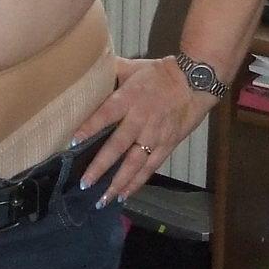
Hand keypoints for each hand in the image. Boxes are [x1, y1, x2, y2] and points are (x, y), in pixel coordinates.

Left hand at [67, 55, 219, 207]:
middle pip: (118, 146)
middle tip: (84, 183)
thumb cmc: (159, 73)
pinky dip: (136, 183)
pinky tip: (123, 195)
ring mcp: (155, 136)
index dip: (90, 127)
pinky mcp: (167, 146)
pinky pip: (150, 168)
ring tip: (101, 200)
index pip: (106, 114)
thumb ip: (111, 70)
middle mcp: (140, 120)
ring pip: (134, 164)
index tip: (73, 141)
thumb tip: (87, 69)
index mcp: (129, 98)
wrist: (194, 82)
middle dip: (100, 166)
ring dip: (117, 183)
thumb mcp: (133, 67)